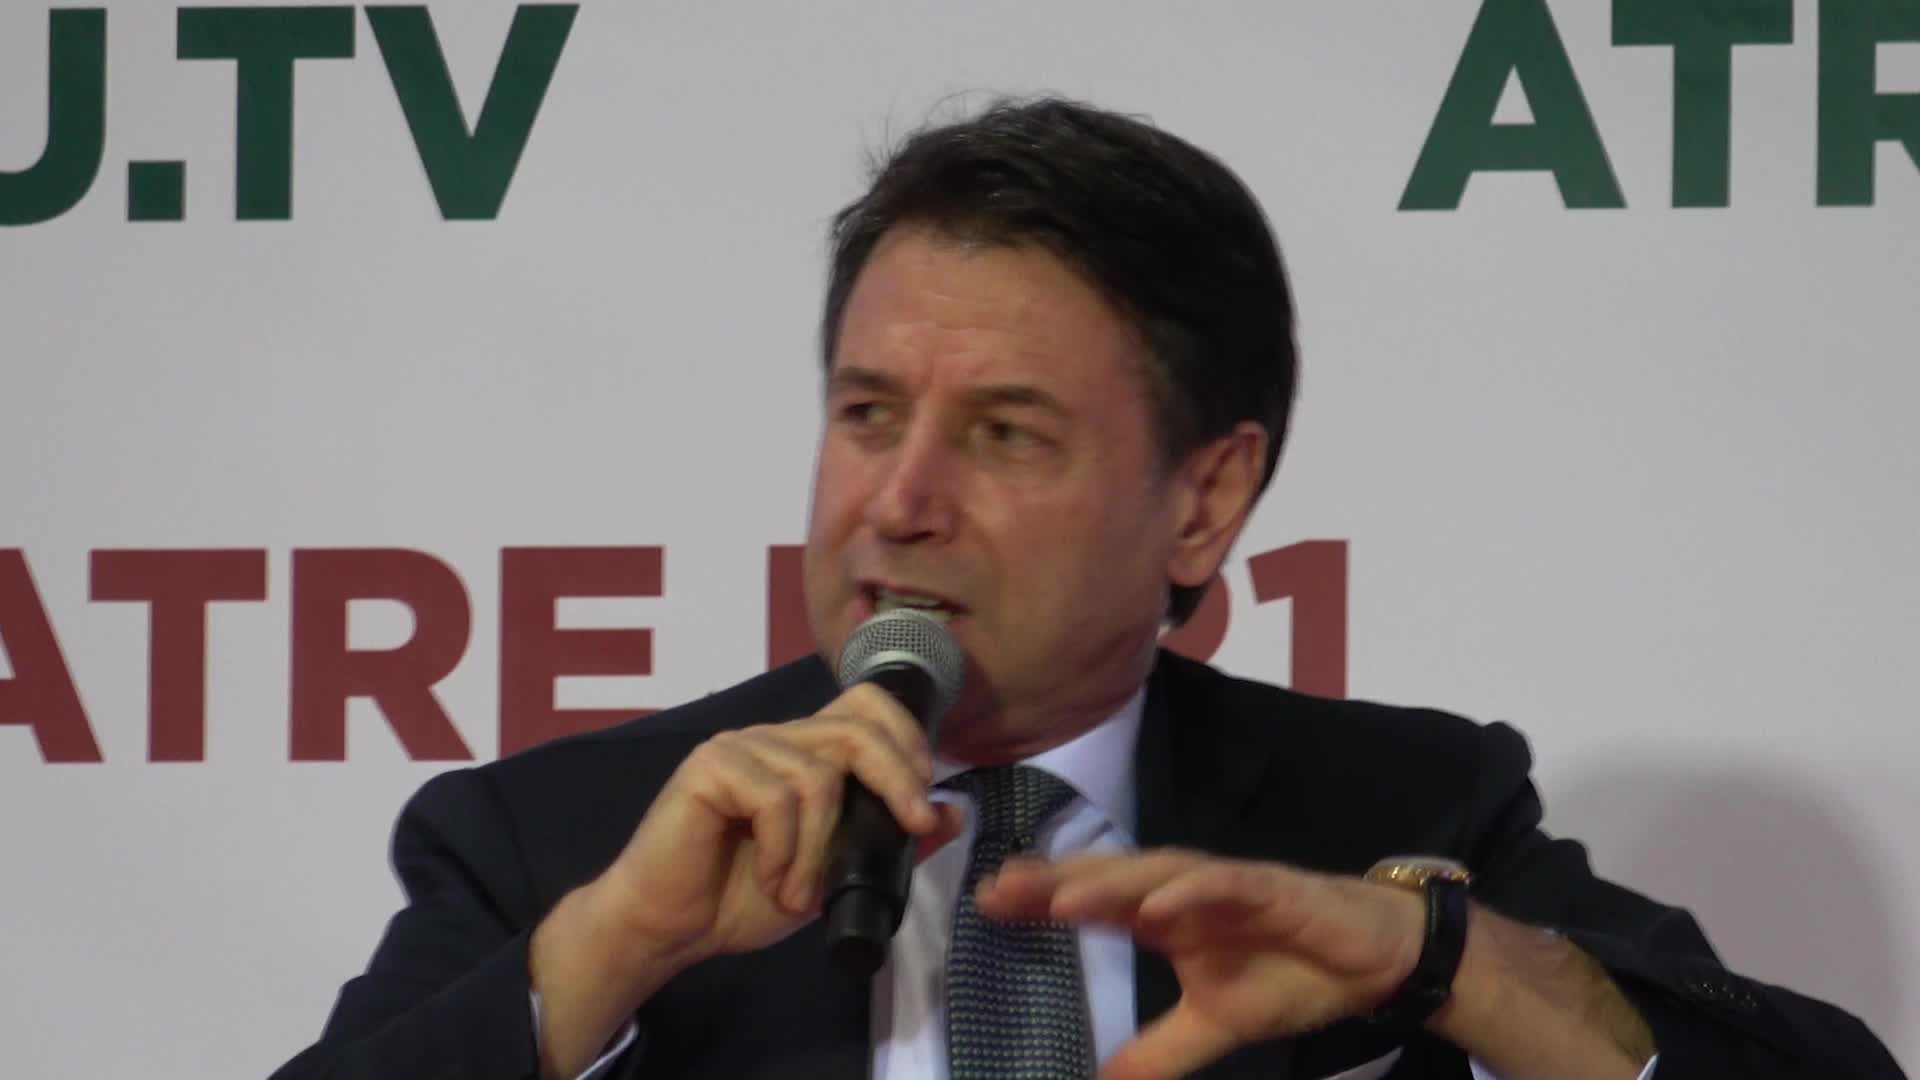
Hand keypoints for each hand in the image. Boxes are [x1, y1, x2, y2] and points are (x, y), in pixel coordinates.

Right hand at [596, 683, 967, 964]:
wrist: (670, 928)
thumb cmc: (741, 898)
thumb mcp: (832, 875)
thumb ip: (886, 843)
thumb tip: (952, 815)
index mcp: (804, 752)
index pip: (865, 705)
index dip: (905, 736)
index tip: (924, 797)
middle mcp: (775, 738)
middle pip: (854, 728)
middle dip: (896, 779)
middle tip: (912, 829)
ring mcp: (740, 747)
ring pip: (816, 777)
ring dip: (818, 850)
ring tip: (796, 894)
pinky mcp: (709, 767)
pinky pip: (774, 799)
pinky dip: (783, 852)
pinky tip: (769, 881)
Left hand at [977, 850, 1426, 1079]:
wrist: (1375, 957)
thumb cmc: (1291, 973)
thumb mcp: (1214, 1025)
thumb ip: (1157, 1051)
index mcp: (1167, 914)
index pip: (1094, 901)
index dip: (1043, 899)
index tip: (987, 903)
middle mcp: (1187, 890)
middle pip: (1111, 879)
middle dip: (1057, 880)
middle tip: (1002, 887)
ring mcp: (1228, 884)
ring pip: (1160, 874)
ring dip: (1111, 882)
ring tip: (1062, 896)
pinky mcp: (1274, 888)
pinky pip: (1227, 884)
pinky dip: (1191, 889)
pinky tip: (1158, 901)